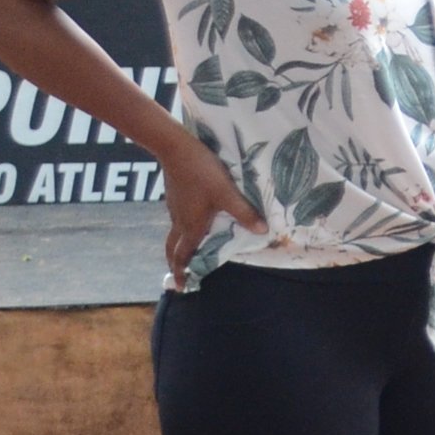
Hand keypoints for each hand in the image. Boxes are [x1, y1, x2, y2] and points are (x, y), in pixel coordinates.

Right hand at [159, 135, 265, 281]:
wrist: (175, 147)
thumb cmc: (202, 172)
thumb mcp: (226, 193)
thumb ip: (244, 213)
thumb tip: (263, 231)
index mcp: (191, 226)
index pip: (182, 255)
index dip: (182, 272)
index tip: (182, 286)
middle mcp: (180, 221)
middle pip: (172, 248)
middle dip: (175, 264)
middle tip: (179, 276)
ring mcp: (174, 208)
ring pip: (175, 233)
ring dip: (179, 246)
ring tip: (188, 253)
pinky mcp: (174, 196)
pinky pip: (177, 219)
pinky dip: (182, 229)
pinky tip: (192, 222)